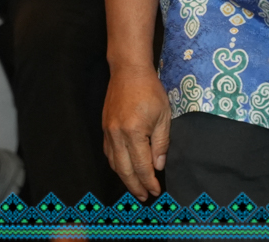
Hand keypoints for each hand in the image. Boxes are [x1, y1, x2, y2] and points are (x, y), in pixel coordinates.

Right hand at [102, 67, 170, 199]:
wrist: (128, 71)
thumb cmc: (150, 91)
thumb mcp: (164, 115)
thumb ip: (161, 142)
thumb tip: (158, 166)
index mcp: (134, 132)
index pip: (142, 166)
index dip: (148, 181)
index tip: (155, 191)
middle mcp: (117, 135)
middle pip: (125, 170)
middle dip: (135, 186)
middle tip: (144, 197)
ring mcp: (108, 132)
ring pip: (114, 164)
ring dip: (124, 178)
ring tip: (135, 188)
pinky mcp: (104, 128)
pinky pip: (109, 153)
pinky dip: (116, 165)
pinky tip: (124, 169)